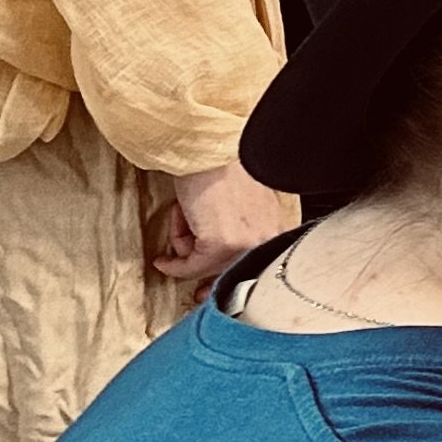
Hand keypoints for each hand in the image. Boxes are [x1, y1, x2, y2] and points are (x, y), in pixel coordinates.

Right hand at [150, 159, 291, 283]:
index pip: (259, 268)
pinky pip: (190, 266)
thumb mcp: (244, 206)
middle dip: (210, 281)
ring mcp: (244, 243)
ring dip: (186, 249)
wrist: (208, 147)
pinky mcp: (220, 244)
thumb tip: (220, 265)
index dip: (234, 282)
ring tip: (185, 218)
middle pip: (232, 272)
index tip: (218, 292)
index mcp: (278, 229)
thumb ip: (242, 233)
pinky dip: (173, 263)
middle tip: (197, 293)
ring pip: (206, 267)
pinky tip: (163, 259)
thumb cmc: (222, 168)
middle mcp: (267, 239)